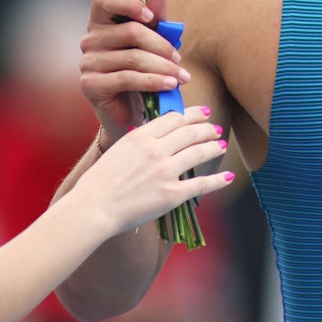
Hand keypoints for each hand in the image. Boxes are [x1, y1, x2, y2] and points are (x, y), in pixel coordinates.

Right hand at [69, 106, 232, 236]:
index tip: (202, 113)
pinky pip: (201, 184)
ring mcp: (165, 172)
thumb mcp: (118, 150)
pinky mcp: (171, 195)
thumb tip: (156, 135)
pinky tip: (228, 177)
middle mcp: (156, 150)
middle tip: (214, 128)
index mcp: (141, 136)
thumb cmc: (99, 182)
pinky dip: (218, 180)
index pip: (174, 119)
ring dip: (213, 147)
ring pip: (199, 152)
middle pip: (190, 132)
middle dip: (206, 128)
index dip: (192, 114)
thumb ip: (139, 141)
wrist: (93, 208)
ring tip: (221, 145)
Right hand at [79, 0, 189, 140]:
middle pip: (130, 32)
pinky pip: (128, 78)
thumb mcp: (154, 40)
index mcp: (101, 22)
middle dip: (161, 45)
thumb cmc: (144, 70)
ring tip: (182, 76)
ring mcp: (87, 63)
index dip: (128, 3)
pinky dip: (154, 81)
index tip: (151, 16)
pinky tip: (170, 85)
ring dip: (163, 67)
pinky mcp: (90, 85)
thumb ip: (156, 15)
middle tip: (179, 59)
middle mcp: (89, 40)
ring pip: (133, 57)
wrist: (132, 112)